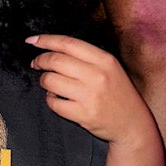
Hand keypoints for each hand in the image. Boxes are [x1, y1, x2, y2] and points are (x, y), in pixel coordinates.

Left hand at [26, 34, 153, 144]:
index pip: (68, 43)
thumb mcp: (110, 68)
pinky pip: (53, 103)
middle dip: (40, 61)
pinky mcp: (83, 114)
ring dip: (44, 81)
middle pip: (55, 60)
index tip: (32, 41)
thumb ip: (86, 57)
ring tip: (49, 84)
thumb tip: (53, 49)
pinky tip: (57, 99)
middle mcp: (98, 75)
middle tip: (36, 64)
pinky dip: (50, 100)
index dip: (46, 40)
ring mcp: (90, 95)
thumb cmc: (117, 94)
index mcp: (105, 60)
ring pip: (50, 81)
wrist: (133, 124)